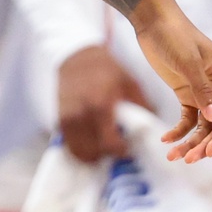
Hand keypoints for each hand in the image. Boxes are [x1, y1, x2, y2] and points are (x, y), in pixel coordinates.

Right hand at [58, 45, 147, 162]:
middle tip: (116, 146)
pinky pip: (69, 144)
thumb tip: (153, 129)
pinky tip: (91, 139)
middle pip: (93, 152)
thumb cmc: (106, 69)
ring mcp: (67, 118)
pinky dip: (80, 147)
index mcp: (99, 106)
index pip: (109, 144)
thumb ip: (143, 106)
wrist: (76, 57)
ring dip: (92, 154)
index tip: (128, 148)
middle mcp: (80, 115)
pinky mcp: (59, 119)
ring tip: (103, 144)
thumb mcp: (130, 83)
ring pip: (78, 152)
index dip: (121, 152)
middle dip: (107, 155)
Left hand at [131, 0, 211, 161]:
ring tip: (174, 157)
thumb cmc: (173, 36)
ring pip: (203, 126)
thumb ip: (202, 89)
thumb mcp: (187, 62)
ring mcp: (203, 92)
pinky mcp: (186, 93)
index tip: (210, 152)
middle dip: (206, 143)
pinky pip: (188, 119)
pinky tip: (166, 141)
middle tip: (189, 159)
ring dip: (191, 142)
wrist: (152, 21)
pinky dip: (179, 131)